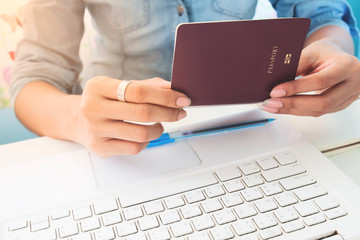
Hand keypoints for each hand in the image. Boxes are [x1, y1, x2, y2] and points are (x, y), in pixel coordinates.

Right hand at [72, 77, 190, 156]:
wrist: (74, 119)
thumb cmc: (102, 101)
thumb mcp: (117, 87)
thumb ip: (144, 86)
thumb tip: (171, 88)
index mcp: (99, 87)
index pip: (138, 91)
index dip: (165, 96)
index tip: (182, 99)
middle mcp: (93, 108)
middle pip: (142, 112)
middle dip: (168, 113)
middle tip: (180, 112)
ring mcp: (96, 130)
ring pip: (140, 133)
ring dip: (159, 129)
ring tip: (161, 123)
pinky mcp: (100, 148)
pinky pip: (134, 148)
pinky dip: (147, 141)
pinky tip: (146, 134)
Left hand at [260, 39, 359, 115]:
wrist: (336, 57)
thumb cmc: (325, 53)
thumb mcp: (311, 52)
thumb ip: (297, 65)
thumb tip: (275, 81)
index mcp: (348, 66)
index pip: (321, 81)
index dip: (296, 88)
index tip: (275, 91)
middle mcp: (353, 84)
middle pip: (322, 102)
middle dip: (293, 104)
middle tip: (271, 103)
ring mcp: (348, 98)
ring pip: (318, 111)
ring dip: (292, 110)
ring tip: (272, 106)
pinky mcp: (339, 106)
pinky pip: (316, 112)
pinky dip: (297, 111)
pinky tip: (282, 108)